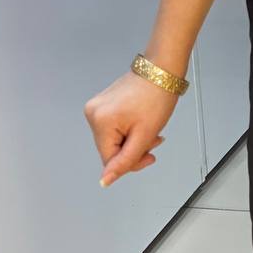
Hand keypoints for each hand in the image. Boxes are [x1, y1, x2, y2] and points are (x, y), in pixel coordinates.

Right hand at [84, 70, 176, 187]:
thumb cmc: (156, 97)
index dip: (131, 164)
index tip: (149, 156)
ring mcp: (96, 108)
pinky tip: (141, 124)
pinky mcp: (103, 105)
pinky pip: (114, 129)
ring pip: (114, 141)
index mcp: (100, 121)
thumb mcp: (143, 137)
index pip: (110, 160)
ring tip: (149, 130)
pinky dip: (129, 132)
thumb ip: (125, 161)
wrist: (161, 72)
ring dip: (133, 142)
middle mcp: (92, 113)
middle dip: (134, 151)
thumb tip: (105, 180)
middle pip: (111, 150)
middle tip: (153, 140)